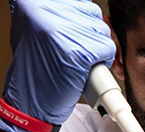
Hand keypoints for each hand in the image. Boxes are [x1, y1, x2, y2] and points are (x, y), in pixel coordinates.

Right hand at [0, 0, 115, 131]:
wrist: (30, 103)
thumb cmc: (36, 70)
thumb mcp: (40, 32)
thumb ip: (60, 16)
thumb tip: (82, 7)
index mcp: (35, 2)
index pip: (79, 2)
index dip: (81, 19)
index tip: (75, 32)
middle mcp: (46, 11)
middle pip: (93, 15)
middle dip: (90, 36)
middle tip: (73, 51)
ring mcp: (63, 31)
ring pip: (103, 32)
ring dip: (97, 48)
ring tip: (76, 60)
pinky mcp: (79, 52)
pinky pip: (108, 50)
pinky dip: (104, 62)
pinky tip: (85, 68)